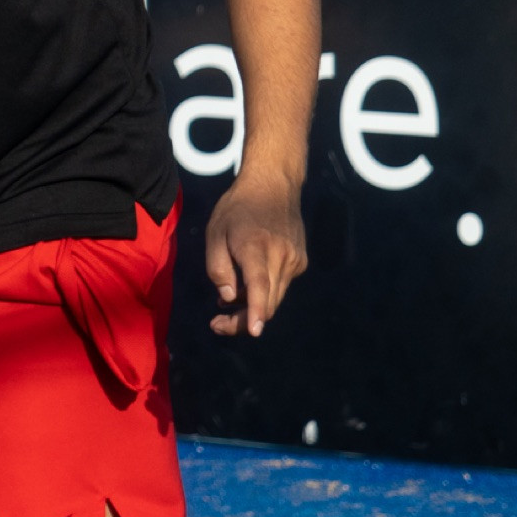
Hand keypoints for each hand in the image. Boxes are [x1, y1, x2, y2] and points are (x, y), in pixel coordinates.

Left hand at [206, 174, 306, 337]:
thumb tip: (228, 298)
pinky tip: (247, 281)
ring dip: (252, 306)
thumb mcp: (215, 233)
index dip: (256, 311)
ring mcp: (295, 259)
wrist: (274, 185)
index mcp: (255, 246)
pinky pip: (281, 285)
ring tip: (226, 300)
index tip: (255, 331)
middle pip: (268, 302)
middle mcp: (281, 255)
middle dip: (243, 321)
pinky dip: (264, 291)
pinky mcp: (301, 262)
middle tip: (217, 324)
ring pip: (275, 297)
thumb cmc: (237, 209)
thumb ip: (218, 267)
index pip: (259, 285)